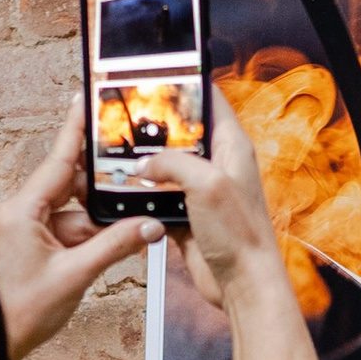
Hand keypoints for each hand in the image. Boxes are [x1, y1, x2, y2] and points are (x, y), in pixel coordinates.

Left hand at [0, 104, 158, 359]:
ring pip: (68, 212)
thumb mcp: (75, 277)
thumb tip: (147, 227)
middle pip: (67, 186)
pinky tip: (108, 247)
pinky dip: (84, 238)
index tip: (85, 99)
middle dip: (101, 194)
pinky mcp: (23, 244)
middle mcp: (15, 213)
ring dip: (95, 223)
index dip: (75, 130)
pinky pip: (60, 230)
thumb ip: (114, 247)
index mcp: (20, 212)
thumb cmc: (20, 313)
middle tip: (133, 188)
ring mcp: (18, 228)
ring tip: (126, 232)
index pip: (57, 161)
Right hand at [139, 88, 318, 359]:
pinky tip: (124, 190)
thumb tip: (145, 165)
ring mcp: (202, 191)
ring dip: (145, 163)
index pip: (210, 101)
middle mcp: (218, 165)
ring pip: (168, 165)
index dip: (185, 85)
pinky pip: (160, 196)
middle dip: (155, 127)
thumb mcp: (205, 185)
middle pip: (183, 133)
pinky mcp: (188, 215)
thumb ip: (172, 164)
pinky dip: (143, 194)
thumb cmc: (240, 235)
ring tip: (118, 152)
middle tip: (126, 117)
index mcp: (232, 146)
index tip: (157, 75)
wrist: (242, 284)